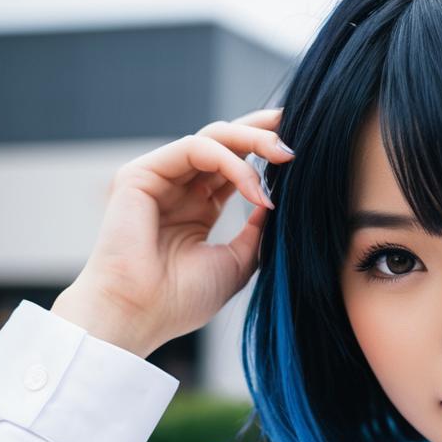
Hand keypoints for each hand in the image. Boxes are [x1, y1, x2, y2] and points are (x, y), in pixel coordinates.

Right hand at [53, 108, 293, 356]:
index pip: (235, 166)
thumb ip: (256, 230)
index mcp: (198, 208)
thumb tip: (275, 201)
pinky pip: (196, 148)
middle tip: (297, 126)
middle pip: (225, 142)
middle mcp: (179, 188)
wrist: (141, 315)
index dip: (265, 150)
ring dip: (254, 141)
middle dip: (262, 131)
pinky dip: (232, 164)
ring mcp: (159, 178)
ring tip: (285, 158)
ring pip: (213, 138)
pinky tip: (256, 189)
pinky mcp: (141, 173)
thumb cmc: (182, 300)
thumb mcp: (237, 262)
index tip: (300, 147)